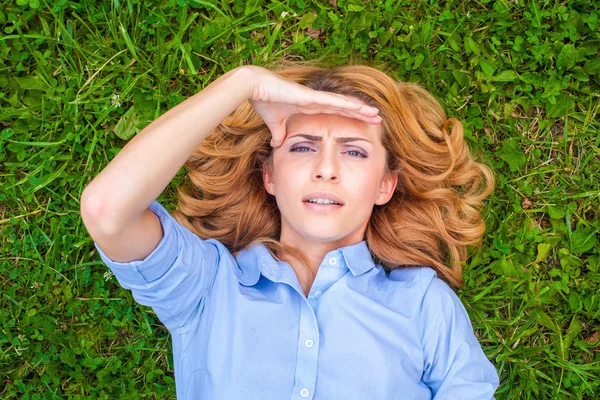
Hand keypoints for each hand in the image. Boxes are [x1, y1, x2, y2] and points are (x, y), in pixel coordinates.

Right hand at [243, 65, 381, 147]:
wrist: (254, 88)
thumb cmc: (264, 101)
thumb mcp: (274, 124)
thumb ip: (279, 133)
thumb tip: (277, 145)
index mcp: (309, 106)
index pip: (335, 113)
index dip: (350, 117)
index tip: (363, 122)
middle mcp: (315, 101)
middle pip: (344, 108)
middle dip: (361, 114)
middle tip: (377, 119)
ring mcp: (314, 97)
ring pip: (343, 104)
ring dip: (360, 109)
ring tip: (376, 114)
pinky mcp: (310, 96)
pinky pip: (333, 101)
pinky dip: (347, 104)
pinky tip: (360, 107)